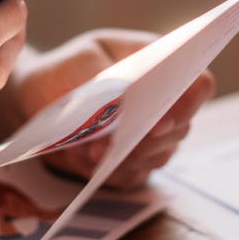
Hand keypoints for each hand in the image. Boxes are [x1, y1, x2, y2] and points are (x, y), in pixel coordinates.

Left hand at [2, 29, 215, 188]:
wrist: (40, 98)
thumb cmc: (66, 69)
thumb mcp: (80, 62)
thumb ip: (105, 81)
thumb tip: (123, 110)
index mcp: (162, 66)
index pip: (198, 85)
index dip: (188, 104)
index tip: (161, 120)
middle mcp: (166, 104)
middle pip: (179, 129)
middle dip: (144, 140)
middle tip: (109, 144)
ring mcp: (152, 137)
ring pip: (157, 157)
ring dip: (123, 158)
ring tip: (86, 151)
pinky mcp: (132, 163)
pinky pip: (132, 177)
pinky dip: (108, 172)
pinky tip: (83, 159)